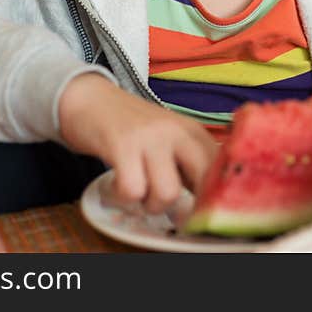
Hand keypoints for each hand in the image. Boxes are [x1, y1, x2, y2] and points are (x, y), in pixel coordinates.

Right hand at [58, 73, 218, 213]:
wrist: (92, 99)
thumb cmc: (132, 127)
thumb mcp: (168, 138)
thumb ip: (188, 163)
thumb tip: (205, 202)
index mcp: (193, 131)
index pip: (220, 169)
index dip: (213, 198)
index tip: (198, 211)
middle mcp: (176, 131)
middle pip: (202, 182)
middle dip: (188, 207)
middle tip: (170, 209)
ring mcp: (150, 137)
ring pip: (167, 193)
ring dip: (150, 203)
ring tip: (139, 191)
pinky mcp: (122, 145)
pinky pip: (133, 190)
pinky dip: (125, 197)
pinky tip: (119, 185)